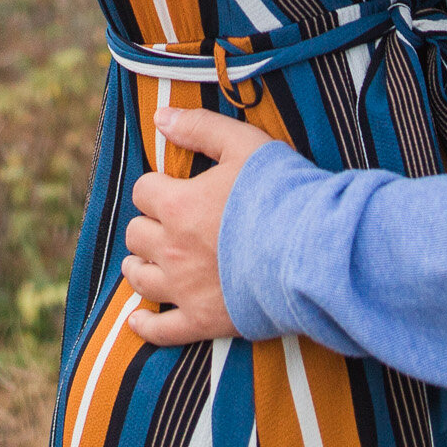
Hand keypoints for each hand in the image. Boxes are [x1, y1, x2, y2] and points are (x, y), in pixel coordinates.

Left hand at [122, 105, 274, 346]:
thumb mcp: (243, 144)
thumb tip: (160, 117)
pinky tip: (138, 320)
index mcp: (178, 205)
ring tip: (146, 261)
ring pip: (140, 279)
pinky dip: (145, 326)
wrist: (309, 251)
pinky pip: (160, 330)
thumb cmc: (279, 193)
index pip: (144, 192)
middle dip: (147, 226)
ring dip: (139, 267)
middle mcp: (172, 249)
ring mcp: (184, 289)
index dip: (156, 187)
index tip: (172, 188)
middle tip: (164, 224)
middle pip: (136, 235)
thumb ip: (200, 127)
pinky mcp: (202, 320)